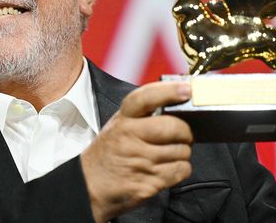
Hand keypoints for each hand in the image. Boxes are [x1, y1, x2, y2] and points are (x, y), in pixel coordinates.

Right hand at [80, 81, 192, 222]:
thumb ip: (143, 116)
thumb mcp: (118, 126)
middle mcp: (130, 137)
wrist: (88, 187)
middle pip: (173, 127)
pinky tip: (169, 168)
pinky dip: (181, 169)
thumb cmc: (108, 153)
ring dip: (183, 153)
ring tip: (171, 153)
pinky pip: (180, 171)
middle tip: (184, 134)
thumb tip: (177, 105)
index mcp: (123, 119)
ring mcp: (139, 161)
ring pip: (181, 151)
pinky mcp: (147, 183)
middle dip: (186, 132)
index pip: (146, 97)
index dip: (169, 91)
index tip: (187, 90)